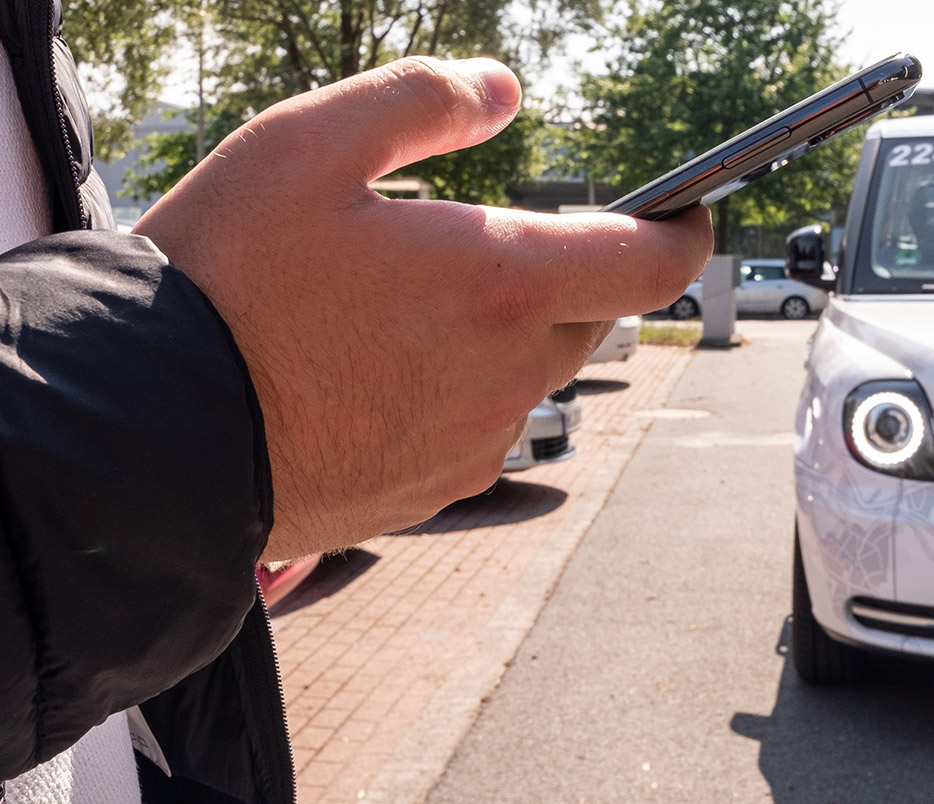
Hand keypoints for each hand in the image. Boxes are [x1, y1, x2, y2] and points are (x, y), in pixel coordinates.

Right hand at [136, 57, 712, 560]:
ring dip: (509, 334)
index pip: (651, 261)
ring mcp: (476, 439)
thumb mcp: (308, 145)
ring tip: (411, 311)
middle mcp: (507, 372)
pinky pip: (487, 427)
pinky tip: (386, 371)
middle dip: (569, 273)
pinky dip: (467, 390)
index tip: (686, 211)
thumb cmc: (222, 285)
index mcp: (498, 283)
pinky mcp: (438, 489)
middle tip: (488, 248)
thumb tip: (501, 89)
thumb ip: (422, 102)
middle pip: (592, 314)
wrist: (153, 433)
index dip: (683, 229)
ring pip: (537, 372)